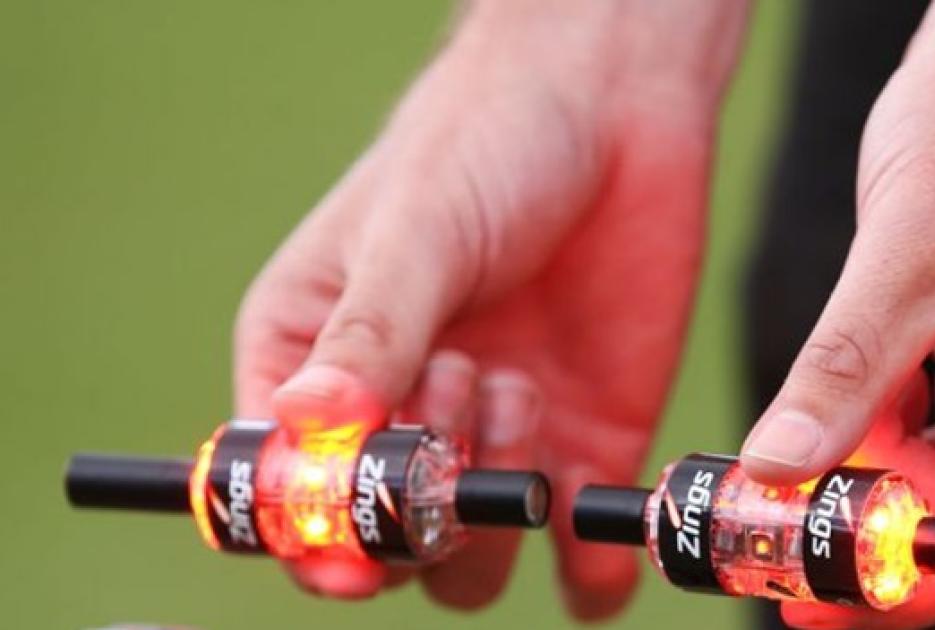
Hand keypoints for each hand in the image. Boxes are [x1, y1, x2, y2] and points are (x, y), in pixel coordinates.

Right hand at [233, 2, 744, 617]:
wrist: (611, 108)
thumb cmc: (484, 142)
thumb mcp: (416, 230)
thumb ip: (370, 333)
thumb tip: (302, 431)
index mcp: (318, 363)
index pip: (291, 490)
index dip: (314, 531)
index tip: (357, 537)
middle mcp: (403, 418)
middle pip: (385, 545)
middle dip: (418, 502)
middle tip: (457, 383)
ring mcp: (495, 439)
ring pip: (474, 561)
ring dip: (494, 508)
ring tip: (515, 383)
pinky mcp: (584, 442)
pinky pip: (578, 554)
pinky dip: (588, 566)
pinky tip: (592, 510)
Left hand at [739, 1, 934, 626]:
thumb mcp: (907, 254)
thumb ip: (841, 374)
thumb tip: (777, 472)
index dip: (915, 582)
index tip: (822, 601)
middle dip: (879, 525)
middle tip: (778, 539)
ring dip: (875, 474)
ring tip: (789, 482)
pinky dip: (888, 424)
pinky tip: (835, 419)